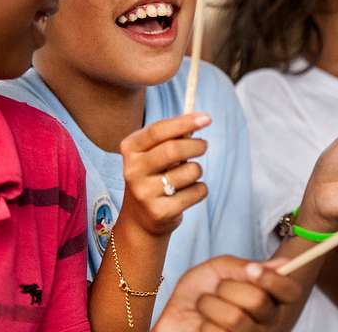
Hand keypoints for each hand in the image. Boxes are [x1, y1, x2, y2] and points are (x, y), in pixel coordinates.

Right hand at [120, 112, 211, 235]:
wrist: (141, 218)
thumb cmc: (155, 175)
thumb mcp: (155, 152)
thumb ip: (173, 136)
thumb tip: (200, 119)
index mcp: (130, 148)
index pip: (158, 130)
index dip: (185, 122)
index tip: (207, 118)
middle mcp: (132, 170)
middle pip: (173, 149)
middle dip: (197, 145)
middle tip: (204, 146)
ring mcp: (144, 192)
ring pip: (190, 171)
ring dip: (197, 170)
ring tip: (188, 176)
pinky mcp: (159, 212)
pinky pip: (196, 192)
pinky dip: (200, 189)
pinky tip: (186, 194)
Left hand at [154, 256, 301, 331]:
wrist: (175, 315)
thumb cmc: (201, 291)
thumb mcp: (221, 270)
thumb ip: (246, 267)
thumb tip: (283, 264)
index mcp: (272, 301)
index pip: (290, 291)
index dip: (274, 279)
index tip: (252, 269)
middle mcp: (268, 325)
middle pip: (259, 300)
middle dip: (228, 287)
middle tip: (217, 289)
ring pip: (236, 318)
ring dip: (210, 305)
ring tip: (205, 307)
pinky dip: (202, 325)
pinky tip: (202, 327)